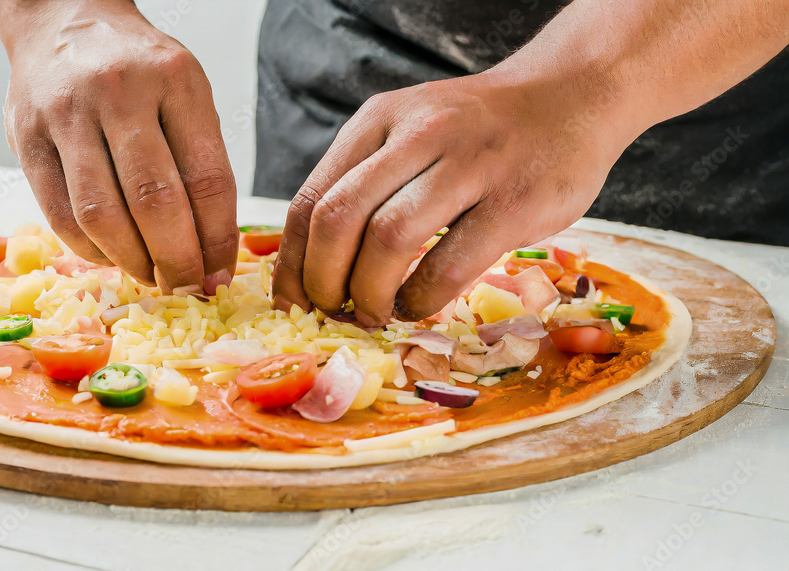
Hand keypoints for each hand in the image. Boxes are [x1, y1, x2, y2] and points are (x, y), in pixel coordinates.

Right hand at [0, 0, 236, 293]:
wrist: (64, 21)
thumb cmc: (138, 70)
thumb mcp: (186, 95)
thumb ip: (200, 164)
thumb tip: (212, 256)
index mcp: (175, 80)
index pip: (207, 179)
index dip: (217, 240)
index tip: (219, 274)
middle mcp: (119, 92)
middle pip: (154, 202)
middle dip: (176, 261)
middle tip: (186, 286)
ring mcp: (66, 114)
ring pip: (101, 215)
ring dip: (131, 261)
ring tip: (149, 274)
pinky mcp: (26, 138)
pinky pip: (60, 215)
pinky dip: (90, 249)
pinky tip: (110, 254)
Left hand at [272, 71, 636, 324]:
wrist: (573, 96)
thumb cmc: (481, 131)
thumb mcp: (410, 130)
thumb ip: (366, 180)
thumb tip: (314, 263)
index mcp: (378, 120)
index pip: (310, 199)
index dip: (292, 263)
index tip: (293, 300)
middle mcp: (417, 134)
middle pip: (337, 220)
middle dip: (323, 282)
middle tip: (334, 311)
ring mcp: (468, 166)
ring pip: (387, 240)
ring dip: (369, 294)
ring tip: (375, 312)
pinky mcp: (513, 203)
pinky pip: (448, 266)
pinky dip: (420, 299)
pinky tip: (417, 305)